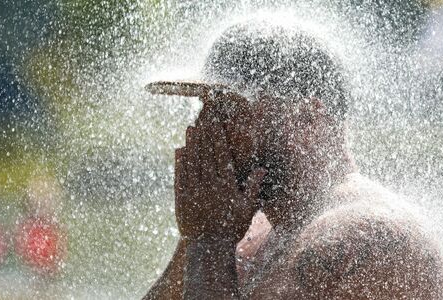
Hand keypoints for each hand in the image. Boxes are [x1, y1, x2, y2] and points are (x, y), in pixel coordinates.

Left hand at [174, 104, 266, 242]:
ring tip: (191, 129)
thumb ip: (253, 186)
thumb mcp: (247, 208)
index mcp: (226, 185)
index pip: (221, 155)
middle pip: (206, 154)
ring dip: (192, 144)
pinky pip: (180, 176)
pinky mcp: (182, 199)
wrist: (209, 248)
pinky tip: (180, 150)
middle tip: (202, 119)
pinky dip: (180, 162)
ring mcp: (194, 191)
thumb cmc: (232, 228)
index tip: (216, 124)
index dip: (218, 138)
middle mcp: (210, 185)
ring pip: (193, 162)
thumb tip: (262, 169)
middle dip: (204, 135)